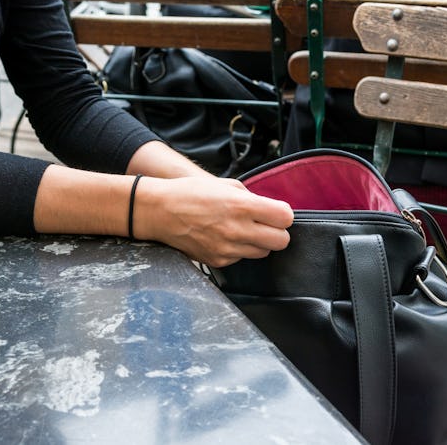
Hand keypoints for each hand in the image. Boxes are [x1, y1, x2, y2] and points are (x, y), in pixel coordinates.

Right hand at [133, 176, 293, 266]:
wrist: (161, 211)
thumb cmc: (192, 193)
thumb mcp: (226, 185)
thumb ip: (252, 198)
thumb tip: (271, 210)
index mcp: (241, 206)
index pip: (285, 217)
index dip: (284, 214)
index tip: (277, 213)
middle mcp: (237, 229)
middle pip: (281, 241)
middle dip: (278, 232)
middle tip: (266, 225)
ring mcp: (228, 248)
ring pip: (264, 252)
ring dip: (260, 242)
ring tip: (243, 230)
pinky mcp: (218, 261)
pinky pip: (242, 258)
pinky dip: (240, 249)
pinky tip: (225, 237)